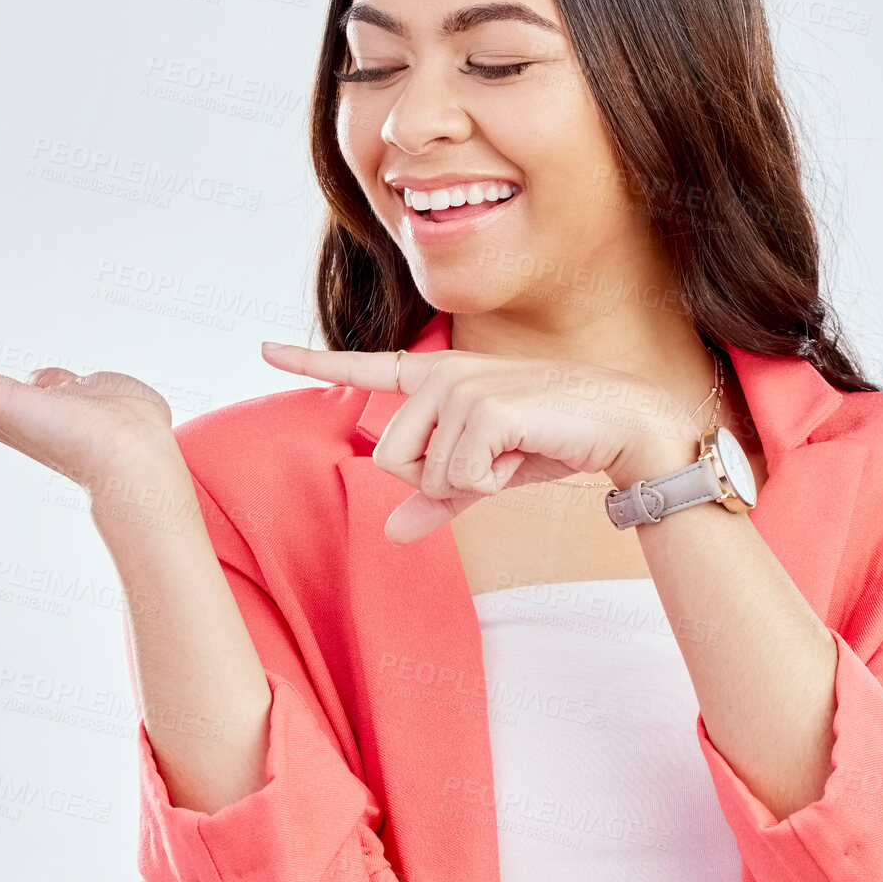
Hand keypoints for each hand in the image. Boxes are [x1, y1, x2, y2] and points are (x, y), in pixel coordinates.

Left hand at [260, 341, 698, 543]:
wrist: (620, 422)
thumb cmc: (551, 439)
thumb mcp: (486, 475)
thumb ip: (438, 500)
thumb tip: (392, 533)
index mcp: (436, 378)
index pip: (362, 368)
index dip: (308, 361)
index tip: (262, 348)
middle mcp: (439, 374)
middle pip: (389, 460)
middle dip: (439, 480)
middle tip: (492, 459)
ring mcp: (458, 387)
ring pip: (421, 474)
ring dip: (470, 482)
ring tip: (512, 449)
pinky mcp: (480, 407)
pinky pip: (457, 478)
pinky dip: (492, 482)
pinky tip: (524, 450)